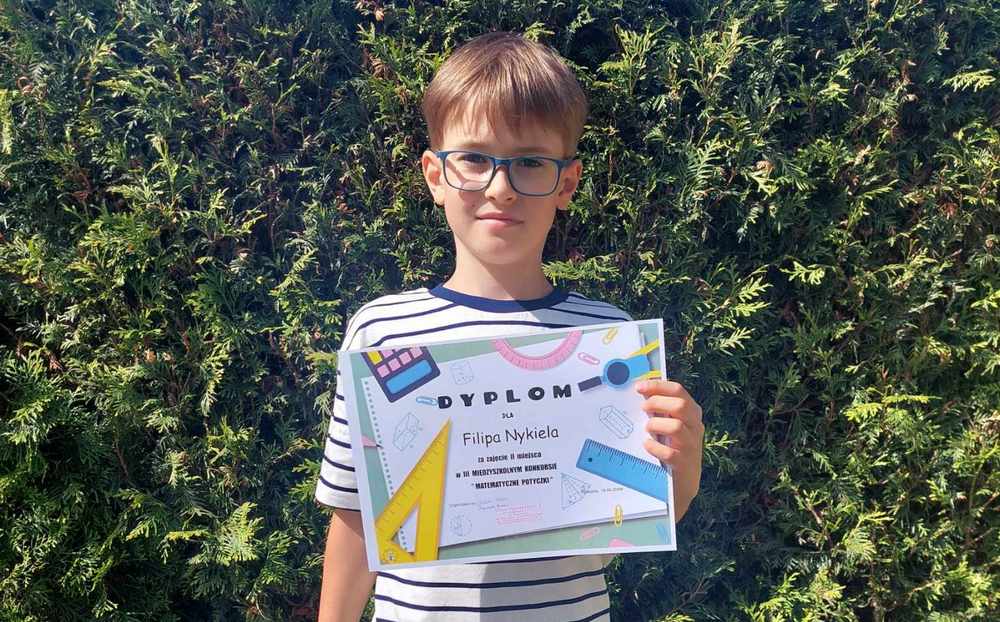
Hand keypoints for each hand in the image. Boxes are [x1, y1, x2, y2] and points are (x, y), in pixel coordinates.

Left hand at [636, 379, 703, 521]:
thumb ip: (661, 409)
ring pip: (676, 426)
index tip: (639, 387)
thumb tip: (641, 390)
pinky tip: (647, 445)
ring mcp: (691, 446)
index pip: (678, 391)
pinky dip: (655, 447)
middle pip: (680, 405)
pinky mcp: (684, 464)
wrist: (681, 483)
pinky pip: (670, 453)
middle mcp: (695, 427)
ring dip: (656, 424)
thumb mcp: (670, 425)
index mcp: (692, 414)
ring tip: (647, 429)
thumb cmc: (671, 448)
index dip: (658, 386)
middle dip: (657, 403)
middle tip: (643, 408)